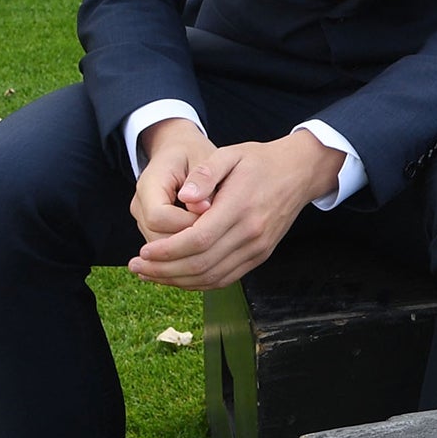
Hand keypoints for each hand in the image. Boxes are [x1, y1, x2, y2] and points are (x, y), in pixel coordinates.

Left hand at [128, 130, 345, 290]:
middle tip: (136, 267)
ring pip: (212, 277)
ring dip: (177, 281)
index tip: (143, 251)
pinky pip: (226, 278)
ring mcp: (258, 248)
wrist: (299, 172)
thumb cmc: (260, 161)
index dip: (167, 251)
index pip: (197, 240)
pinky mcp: (260, 255)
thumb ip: (205, 173)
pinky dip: (198, 283)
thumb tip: (184, 196)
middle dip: (164, 270)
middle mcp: (251, 233)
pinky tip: (177, 277)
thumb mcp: (230, 154)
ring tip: (150, 275)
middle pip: (201, 264)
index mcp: (240, 207)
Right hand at [131, 118, 214, 244]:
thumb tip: (202, 209)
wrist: (179, 151)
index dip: (187, 221)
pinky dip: (187, 250)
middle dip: (189, 239)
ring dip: (190, 247)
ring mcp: (143, 220)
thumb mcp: (203, 157)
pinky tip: (209, 241)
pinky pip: (167, 251)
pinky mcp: (153, 230)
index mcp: (149, 184)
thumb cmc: (194, 153)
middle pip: (158, 238)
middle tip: (218, 228)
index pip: (159, 217)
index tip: (213, 213)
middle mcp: (140, 206)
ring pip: (161, 250)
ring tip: (215, 232)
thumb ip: (204, 181)